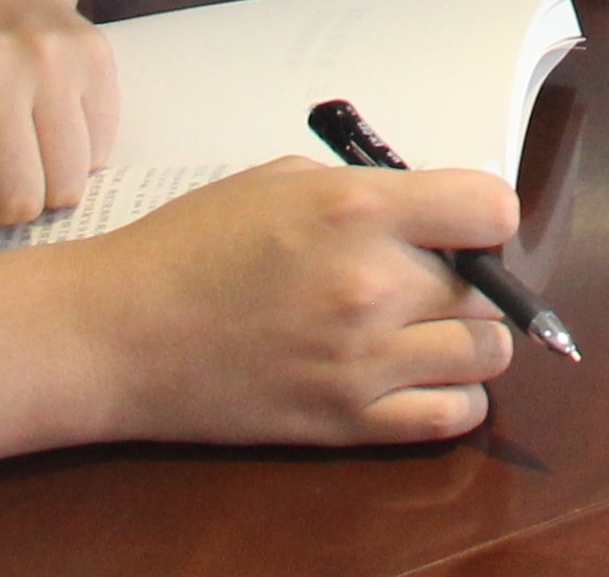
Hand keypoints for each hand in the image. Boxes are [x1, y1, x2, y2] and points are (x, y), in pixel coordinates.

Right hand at [89, 160, 521, 448]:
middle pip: (489, 288)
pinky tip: (419, 376)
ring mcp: (362, 362)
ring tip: (425, 330)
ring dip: (467, 340)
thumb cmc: (189, 247)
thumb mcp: (284, 184)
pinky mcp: (345, 423)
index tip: (463, 225)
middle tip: (429, 279)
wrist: (117, 334)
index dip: (485, 217)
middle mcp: (372, 286)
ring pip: (487, 354)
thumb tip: (435, 218)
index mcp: (357, 211)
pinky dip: (454, 397)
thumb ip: (371, 195)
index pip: (491, 209)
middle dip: (469, 279)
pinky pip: (452, 417)